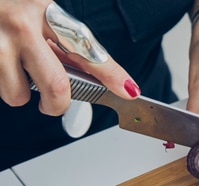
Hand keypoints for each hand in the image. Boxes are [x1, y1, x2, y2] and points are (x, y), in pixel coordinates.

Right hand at [0, 0, 139, 115]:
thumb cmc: (9, 10)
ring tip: (16, 70)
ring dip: (21, 93)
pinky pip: (0, 90)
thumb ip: (68, 46)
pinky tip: (3, 66)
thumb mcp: (41, 16)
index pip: (86, 50)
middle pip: (57, 86)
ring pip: (19, 95)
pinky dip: (4, 85)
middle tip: (54, 103)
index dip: (110, 74)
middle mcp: (21, 27)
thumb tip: (104, 79)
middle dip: (58, 105)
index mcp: (44, 14)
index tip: (128, 90)